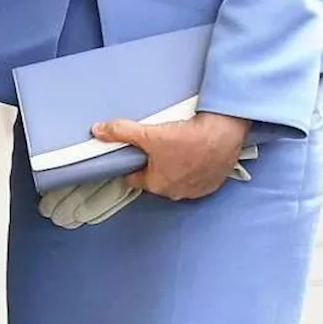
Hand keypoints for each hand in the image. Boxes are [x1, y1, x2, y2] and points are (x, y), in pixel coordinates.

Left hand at [92, 112, 251, 201]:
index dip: (131, 163)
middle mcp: (176, 193)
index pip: (134, 177)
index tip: (134, 153)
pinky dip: (194, 167)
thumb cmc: (188, 138)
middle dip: (154, 163)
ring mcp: (196, 190)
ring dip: (175, 166)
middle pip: (156, 177)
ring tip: (178, 145)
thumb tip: (98, 130)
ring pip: (177, 178)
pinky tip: (194, 151)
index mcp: (157, 185)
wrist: (224, 134)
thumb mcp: (149, 133)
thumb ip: (121, 132)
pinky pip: (197, 177)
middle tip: (158, 144)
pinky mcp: (213, 183)